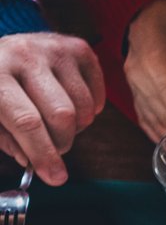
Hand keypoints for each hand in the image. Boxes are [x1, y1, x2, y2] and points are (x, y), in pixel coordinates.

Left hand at [0, 33, 103, 184]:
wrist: (0, 51)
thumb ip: (9, 142)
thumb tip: (36, 162)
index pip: (27, 121)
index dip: (44, 154)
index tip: (55, 177)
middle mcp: (24, 55)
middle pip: (62, 115)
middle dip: (62, 143)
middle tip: (53, 148)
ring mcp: (53, 48)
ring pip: (84, 108)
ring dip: (76, 127)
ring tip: (56, 121)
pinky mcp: (77, 48)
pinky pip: (97, 95)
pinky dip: (89, 110)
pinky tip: (68, 103)